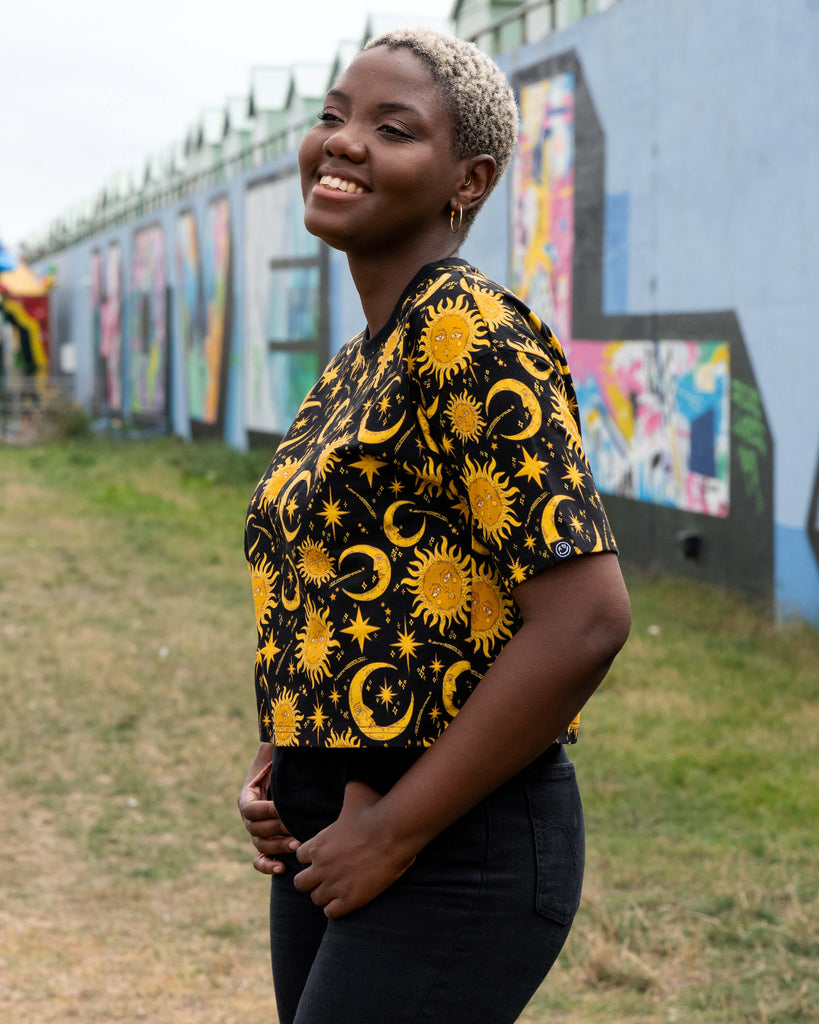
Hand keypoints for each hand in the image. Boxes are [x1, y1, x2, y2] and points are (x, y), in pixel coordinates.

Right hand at [238, 743, 299, 874]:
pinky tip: (281, 869)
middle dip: (276, 830)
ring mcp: (256, 833)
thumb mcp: (276, 754)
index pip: (251, 809)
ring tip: (297, 846)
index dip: (267, 810)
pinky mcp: (265, 844)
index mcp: (247, 796)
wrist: (292, 780)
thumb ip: (272, 747)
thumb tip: (276, 739)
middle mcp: (249, 817)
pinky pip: (259, 860)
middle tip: (296, 829)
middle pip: (256, 830)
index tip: (283, 808)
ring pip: (261, 846)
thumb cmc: (285, 765)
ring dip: (278, 848)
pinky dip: (266, 866)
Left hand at [292, 780, 416, 917]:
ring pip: (316, 899)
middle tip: (328, 875)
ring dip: (325, 894)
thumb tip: (348, 768)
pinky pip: (332, 913)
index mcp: (317, 844)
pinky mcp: (350, 900)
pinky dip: (337, 908)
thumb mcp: (355, 790)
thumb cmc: (375, 808)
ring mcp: (334, 885)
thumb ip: (345, 786)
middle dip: (312, 879)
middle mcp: (320, 867)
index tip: (324, 854)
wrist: (395, 831)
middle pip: (300, 883)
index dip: (311, 856)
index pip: (300, 857)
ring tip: (339, 888)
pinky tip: (349, 898)